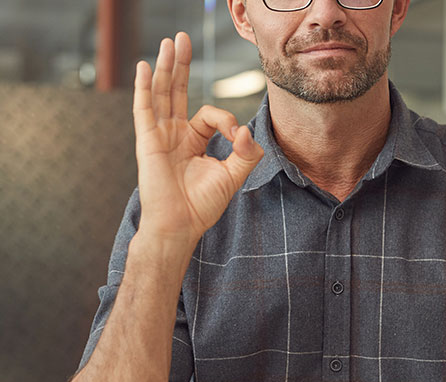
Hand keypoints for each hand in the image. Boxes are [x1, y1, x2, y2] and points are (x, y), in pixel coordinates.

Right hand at [133, 32, 263, 248]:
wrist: (181, 224)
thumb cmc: (203, 205)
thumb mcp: (233, 176)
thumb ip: (246, 153)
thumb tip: (246, 128)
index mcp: (194, 141)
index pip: (209, 115)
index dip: (225, 119)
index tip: (236, 136)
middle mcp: (175, 135)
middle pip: (178, 92)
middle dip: (182, 65)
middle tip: (182, 38)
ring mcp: (159, 136)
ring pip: (162, 94)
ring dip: (166, 67)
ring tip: (170, 42)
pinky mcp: (147, 141)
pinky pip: (144, 109)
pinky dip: (144, 88)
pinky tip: (146, 67)